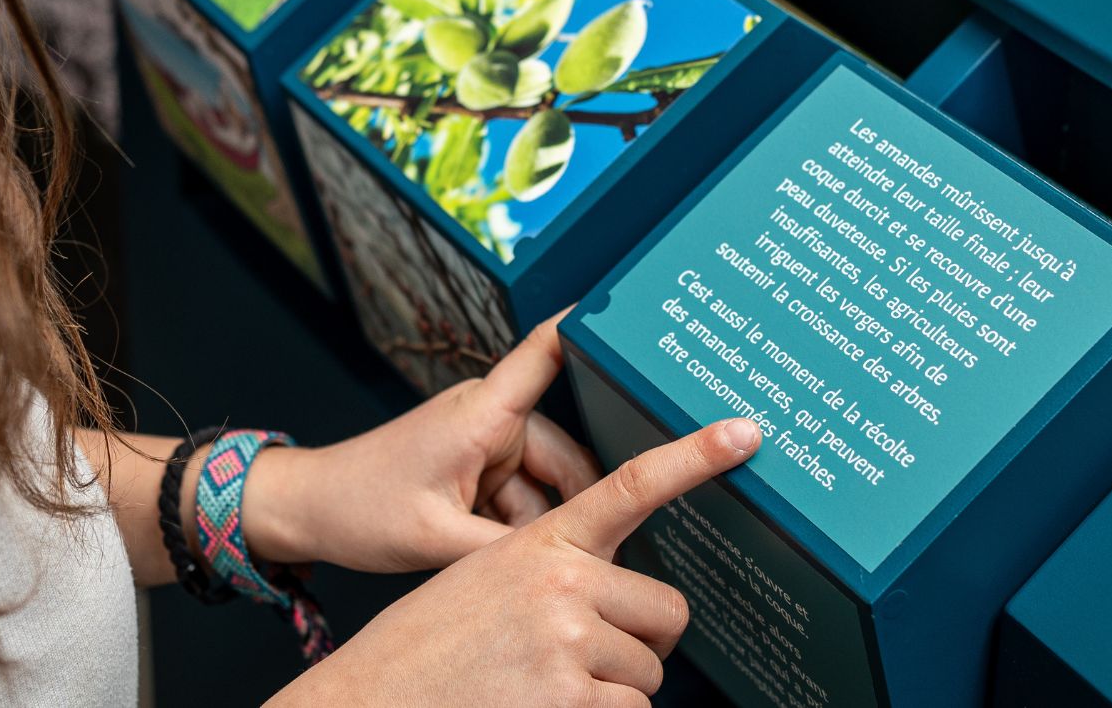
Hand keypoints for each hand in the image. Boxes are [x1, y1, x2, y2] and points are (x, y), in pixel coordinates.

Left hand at [243, 314, 604, 572]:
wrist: (311, 509)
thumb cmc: (360, 508)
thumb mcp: (436, 540)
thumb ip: (503, 551)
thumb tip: (561, 566)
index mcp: (481, 414)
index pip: (544, 353)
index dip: (586, 330)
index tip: (627, 311)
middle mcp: (490, 419)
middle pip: (566, 455)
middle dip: (577, 505)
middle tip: (600, 556)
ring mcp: (484, 444)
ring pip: (546, 487)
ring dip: (540, 525)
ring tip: (535, 571)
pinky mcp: (477, 468)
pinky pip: (521, 499)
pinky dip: (519, 528)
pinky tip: (509, 560)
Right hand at [270, 417, 762, 707]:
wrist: (367, 699)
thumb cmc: (427, 649)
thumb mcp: (484, 580)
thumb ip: (554, 573)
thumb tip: (619, 599)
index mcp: (541, 544)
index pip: (630, 487)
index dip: (693, 457)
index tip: (744, 432)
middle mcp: (561, 586)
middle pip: (666, 613)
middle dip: (641, 645)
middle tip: (587, 662)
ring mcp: (567, 646)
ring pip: (649, 677)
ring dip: (613, 695)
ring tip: (543, 692)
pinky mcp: (568, 704)